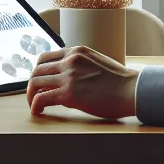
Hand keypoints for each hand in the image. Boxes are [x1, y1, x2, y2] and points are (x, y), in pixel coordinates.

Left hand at [25, 46, 139, 120]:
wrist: (133, 90)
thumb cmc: (120, 81)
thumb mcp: (97, 62)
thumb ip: (80, 65)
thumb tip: (67, 77)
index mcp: (76, 51)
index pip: (45, 57)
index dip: (38, 71)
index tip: (39, 81)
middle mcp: (69, 60)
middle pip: (37, 70)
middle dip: (32, 83)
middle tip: (34, 95)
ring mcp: (68, 76)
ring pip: (35, 83)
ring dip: (31, 95)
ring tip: (34, 104)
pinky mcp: (69, 94)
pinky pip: (41, 98)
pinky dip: (35, 105)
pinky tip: (38, 111)